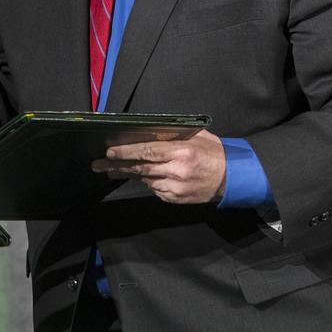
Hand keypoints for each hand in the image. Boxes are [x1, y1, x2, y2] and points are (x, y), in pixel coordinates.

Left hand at [90, 129, 226, 203]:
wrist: (233, 177)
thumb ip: (172, 135)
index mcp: (181, 152)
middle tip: (98, 165)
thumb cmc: (214, 153)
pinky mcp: (177, 199)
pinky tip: (150, 176)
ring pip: (146, 180)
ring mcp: (176, 187)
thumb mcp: (196, 136)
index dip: (126, 152)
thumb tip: (148, 133)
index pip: (147, 151)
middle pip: (140, 168)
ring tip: (113, 169)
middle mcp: (177, 171)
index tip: (110, 152)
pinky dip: (151, 182)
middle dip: (117, 166)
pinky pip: (156, 190)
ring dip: (132, 174)